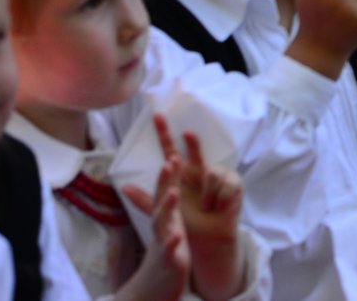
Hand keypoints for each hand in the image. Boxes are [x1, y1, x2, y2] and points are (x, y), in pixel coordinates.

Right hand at [120, 150, 190, 300]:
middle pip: (160, 200)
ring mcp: (163, 241)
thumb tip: (133, 185)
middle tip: (169, 162)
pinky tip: (178, 235)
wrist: (156, 285)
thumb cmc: (164, 249)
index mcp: (165, 216)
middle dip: (165, 182)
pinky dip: (172, 242)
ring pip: (163, 222)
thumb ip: (155, 203)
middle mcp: (161, 225)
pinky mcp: (170, 259)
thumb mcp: (163, 224)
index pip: (164, 190)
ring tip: (173, 192)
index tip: (173, 154)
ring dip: (167, 207)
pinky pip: (170, 250)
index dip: (169, 174)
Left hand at [149, 118, 247, 300]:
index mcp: (182, 173)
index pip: (171, 150)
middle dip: (193, 142)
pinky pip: (224, 185)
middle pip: (196, 150)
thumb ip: (144, 199)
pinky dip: (219, 200)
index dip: (164, 134)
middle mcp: (200, 170)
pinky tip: (218, 207)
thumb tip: (123, 187)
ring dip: (206, 196)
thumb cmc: (188, 221)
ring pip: (210, 174)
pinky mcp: (233, 182)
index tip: (157, 116)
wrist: (209, 239)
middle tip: (187, 133)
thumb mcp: (163, 211)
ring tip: (206, 207)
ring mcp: (218, 174)